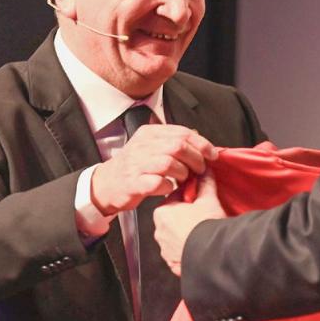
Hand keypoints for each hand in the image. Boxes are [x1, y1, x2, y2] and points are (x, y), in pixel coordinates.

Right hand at [91, 125, 216, 214]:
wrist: (107, 184)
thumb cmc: (134, 166)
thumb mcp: (150, 146)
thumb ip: (172, 140)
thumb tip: (197, 136)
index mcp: (149, 133)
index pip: (182, 132)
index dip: (201, 143)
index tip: (212, 154)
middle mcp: (142, 146)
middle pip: (178, 146)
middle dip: (195, 159)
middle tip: (200, 169)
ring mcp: (137, 164)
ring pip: (169, 163)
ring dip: (183, 173)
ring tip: (185, 179)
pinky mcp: (134, 183)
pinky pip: (158, 183)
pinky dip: (169, 186)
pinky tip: (170, 188)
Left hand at [153, 172, 226, 275]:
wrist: (212, 256)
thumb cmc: (206, 228)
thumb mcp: (208, 200)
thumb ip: (205, 184)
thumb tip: (205, 173)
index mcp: (162, 213)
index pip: (174, 199)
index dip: (189, 198)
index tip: (198, 199)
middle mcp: (159, 232)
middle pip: (174, 218)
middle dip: (187, 216)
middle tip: (203, 216)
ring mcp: (165, 250)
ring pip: (176, 236)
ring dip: (186, 234)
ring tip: (203, 232)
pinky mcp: (172, 264)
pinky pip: (178, 253)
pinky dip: (187, 250)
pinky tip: (199, 246)